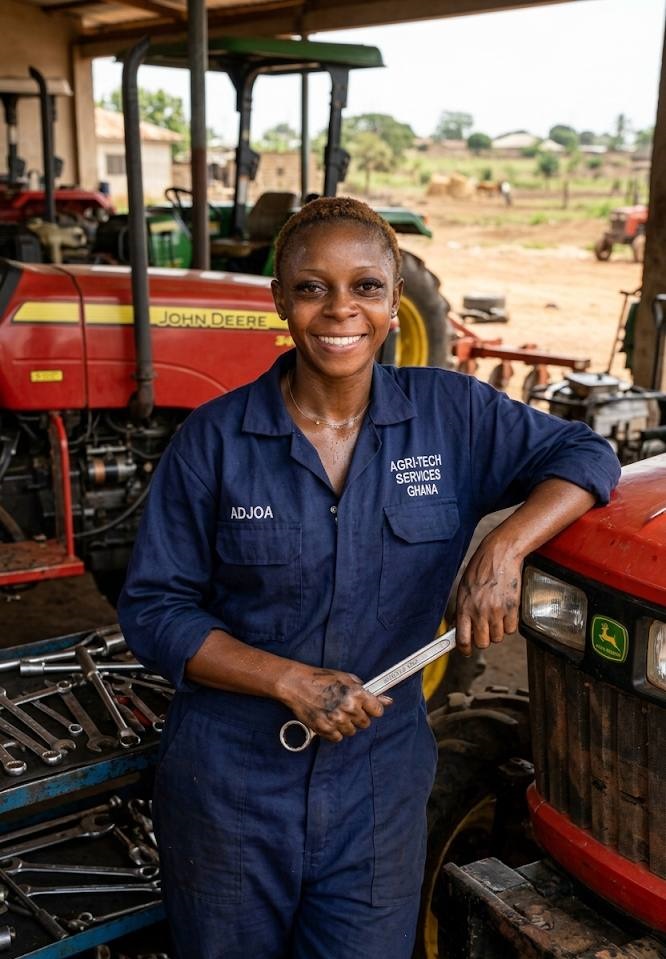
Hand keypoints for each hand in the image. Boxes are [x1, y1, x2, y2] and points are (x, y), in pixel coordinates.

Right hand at [279, 665, 390, 742]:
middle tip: (346, 708)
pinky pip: (337, 738)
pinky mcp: (325, 729)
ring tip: (335, 713)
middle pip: (365, 723)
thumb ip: (366, 690)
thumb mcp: (346, 678)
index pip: (378, 710)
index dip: (373, 709)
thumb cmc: (321, 679)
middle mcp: (349, 707)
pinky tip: (328, 720)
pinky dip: (334, 732)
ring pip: (352, 732)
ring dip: (346, 725)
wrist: (296, 684)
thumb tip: (387, 700)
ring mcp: (337, 719)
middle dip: (358, 717)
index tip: (368, 708)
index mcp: (356, 693)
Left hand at [455, 536, 521, 655]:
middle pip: (482, 643)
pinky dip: (509, 624)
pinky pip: (511, 630)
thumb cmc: (480, 568)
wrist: (499, 555)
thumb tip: (459, 627)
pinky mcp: (512, 609)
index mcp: (464, 606)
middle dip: (483, 639)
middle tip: (484, 629)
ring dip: (497, 631)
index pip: (462, 639)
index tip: (466, 651)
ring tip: (495, 615)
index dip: (465, 649)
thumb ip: (462, 609)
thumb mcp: (463, 588)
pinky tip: (505, 612)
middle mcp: (479, 611)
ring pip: (498, 638)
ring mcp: (496, 611)